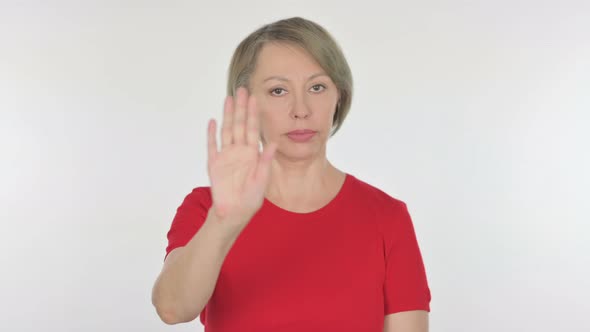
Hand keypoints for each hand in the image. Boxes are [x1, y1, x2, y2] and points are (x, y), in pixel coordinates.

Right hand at [206, 87, 276, 231]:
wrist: (234, 213)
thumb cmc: (251, 199)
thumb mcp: (262, 180)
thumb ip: (266, 161)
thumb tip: (274, 143)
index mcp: (252, 154)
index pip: (253, 129)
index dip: (253, 113)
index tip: (255, 98)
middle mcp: (239, 151)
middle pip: (239, 124)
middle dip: (241, 107)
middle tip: (242, 90)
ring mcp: (226, 156)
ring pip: (226, 130)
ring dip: (227, 115)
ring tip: (228, 98)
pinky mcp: (214, 164)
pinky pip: (212, 146)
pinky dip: (212, 134)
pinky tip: (213, 121)